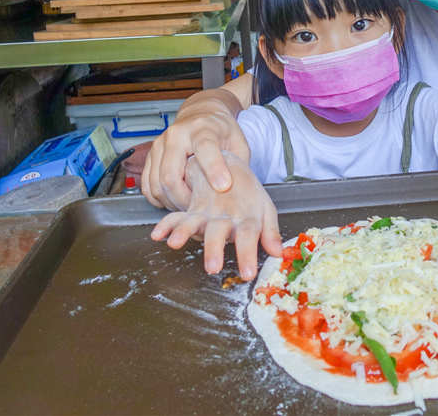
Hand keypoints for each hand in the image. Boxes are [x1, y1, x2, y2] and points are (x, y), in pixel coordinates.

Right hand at [142, 98, 251, 210]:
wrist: (200, 114)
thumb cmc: (220, 130)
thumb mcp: (238, 140)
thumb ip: (238, 162)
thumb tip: (235, 189)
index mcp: (202, 128)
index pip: (205, 148)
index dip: (214, 169)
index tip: (223, 187)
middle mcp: (176, 135)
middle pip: (170, 174)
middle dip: (185, 198)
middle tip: (199, 206)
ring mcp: (159, 145)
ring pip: (156, 183)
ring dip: (171, 202)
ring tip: (188, 205)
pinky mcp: (150, 156)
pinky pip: (147, 185)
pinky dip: (159, 199)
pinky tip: (173, 201)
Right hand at [150, 151, 282, 279]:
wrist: (227, 164)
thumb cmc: (248, 192)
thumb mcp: (265, 209)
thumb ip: (271, 232)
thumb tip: (280, 253)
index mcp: (246, 215)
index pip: (248, 236)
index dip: (247, 253)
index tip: (247, 273)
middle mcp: (224, 214)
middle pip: (218, 231)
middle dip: (214, 249)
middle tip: (212, 267)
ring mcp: (206, 211)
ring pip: (194, 222)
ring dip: (184, 232)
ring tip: (175, 243)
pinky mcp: (191, 209)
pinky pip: (176, 216)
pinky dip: (167, 224)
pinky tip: (158, 234)